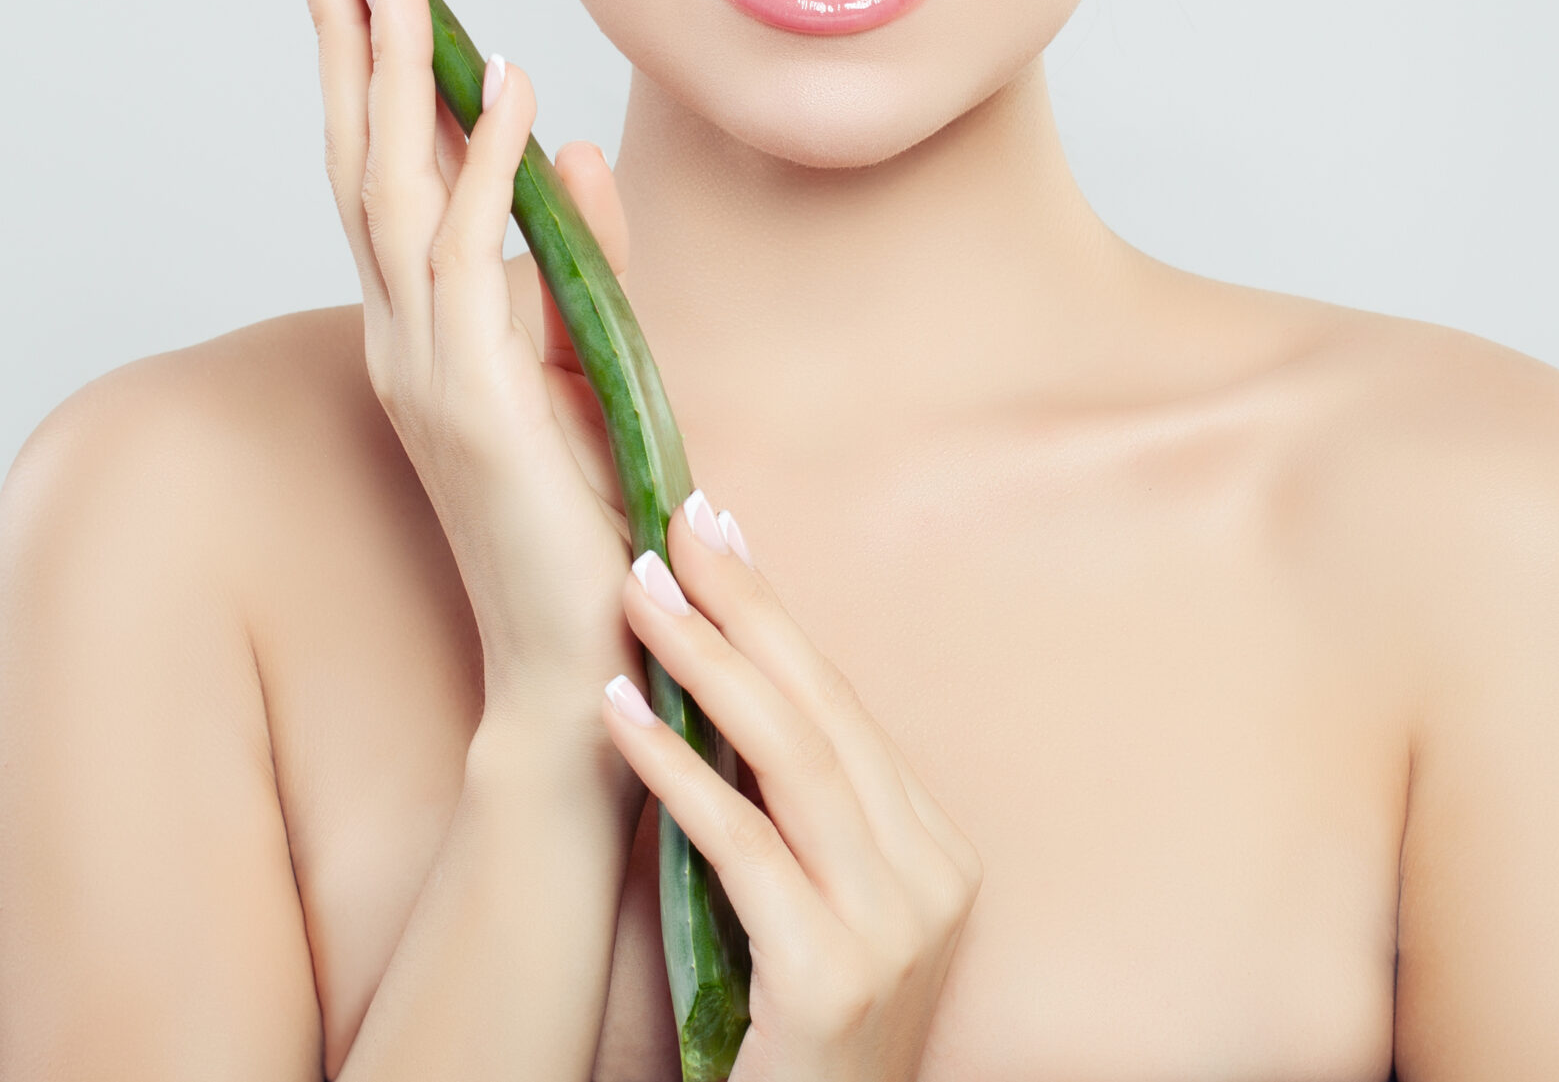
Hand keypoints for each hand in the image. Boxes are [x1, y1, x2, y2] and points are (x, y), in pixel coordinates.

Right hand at [282, 0, 639, 761]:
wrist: (580, 653)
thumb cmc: (584, 511)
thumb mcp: (586, 357)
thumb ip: (577, 257)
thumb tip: (565, 152)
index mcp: (417, 323)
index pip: (375, 169)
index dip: (353, 66)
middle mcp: (401, 333)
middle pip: (356, 158)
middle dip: (342, 41)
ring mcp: (425, 364)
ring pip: (391, 189)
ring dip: (392, 74)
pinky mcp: (475, 397)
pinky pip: (471, 257)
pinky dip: (483, 164)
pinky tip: (498, 85)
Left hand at [604, 501, 982, 1080]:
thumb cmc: (793, 1050)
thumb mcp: (813, 916)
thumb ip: (790, 819)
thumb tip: (719, 680)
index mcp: (938, 857)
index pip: (845, 709)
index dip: (776, 614)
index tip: (718, 531)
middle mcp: (934, 882)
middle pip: (824, 712)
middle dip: (743, 608)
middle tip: (671, 528)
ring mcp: (892, 932)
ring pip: (791, 760)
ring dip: (704, 661)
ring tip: (635, 593)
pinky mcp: (831, 979)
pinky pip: (743, 845)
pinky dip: (676, 767)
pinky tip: (620, 712)